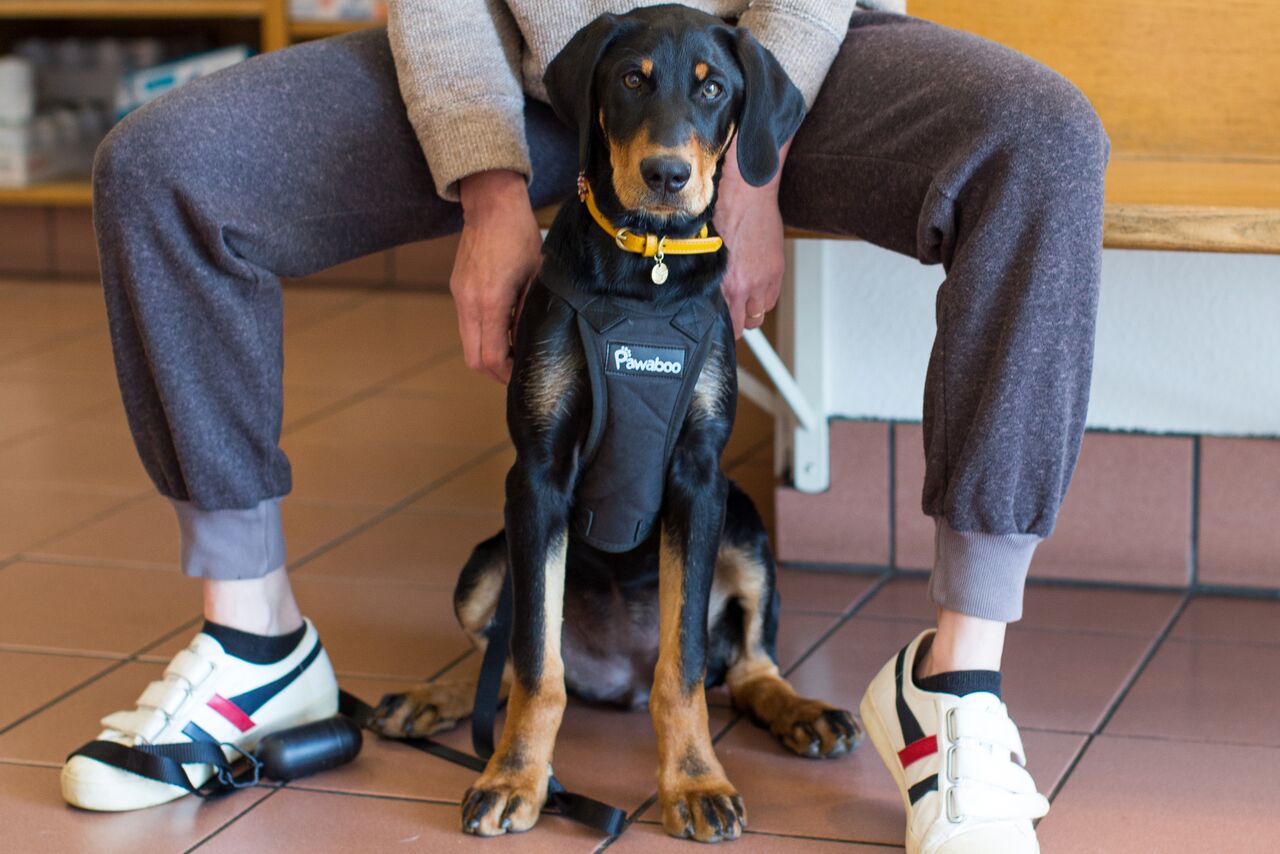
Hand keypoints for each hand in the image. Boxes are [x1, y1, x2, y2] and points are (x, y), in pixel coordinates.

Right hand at [452, 170, 541, 382]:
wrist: (491, 205)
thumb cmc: (518, 235)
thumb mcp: (536, 276)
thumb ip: (530, 311)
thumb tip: (529, 340)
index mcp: (490, 302)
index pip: (491, 357)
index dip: (507, 373)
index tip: (523, 373)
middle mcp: (469, 303)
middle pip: (473, 359)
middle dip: (494, 370)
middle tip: (516, 368)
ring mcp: (460, 296)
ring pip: (467, 343)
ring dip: (488, 352)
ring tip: (512, 346)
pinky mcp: (457, 289)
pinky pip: (466, 324)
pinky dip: (482, 334)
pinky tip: (502, 325)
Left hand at [714, 138, 789, 337]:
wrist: (747, 195)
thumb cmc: (723, 215)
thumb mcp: (708, 252)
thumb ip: (709, 278)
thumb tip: (704, 295)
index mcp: (725, 284)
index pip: (726, 323)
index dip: (722, 327)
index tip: (719, 326)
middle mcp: (746, 286)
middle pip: (745, 324)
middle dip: (738, 322)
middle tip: (731, 315)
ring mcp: (764, 279)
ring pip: (760, 313)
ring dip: (752, 310)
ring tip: (743, 300)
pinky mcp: (776, 270)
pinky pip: (772, 298)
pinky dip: (764, 298)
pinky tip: (756, 287)